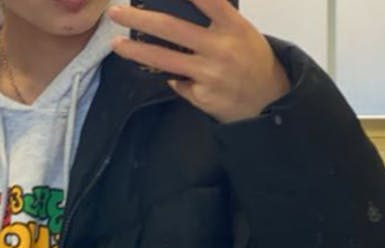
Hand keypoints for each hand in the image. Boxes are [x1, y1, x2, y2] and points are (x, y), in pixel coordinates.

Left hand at [107, 0, 290, 123]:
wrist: (268, 99)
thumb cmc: (251, 59)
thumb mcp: (241, 31)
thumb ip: (214, 20)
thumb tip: (176, 9)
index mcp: (234, 26)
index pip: (207, 0)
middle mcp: (220, 48)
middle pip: (171, 28)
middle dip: (139, 19)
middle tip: (115, 12)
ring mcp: (209, 74)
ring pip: (164, 59)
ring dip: (136, 51)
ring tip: (116, 44)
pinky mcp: (201, 96)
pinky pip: (178, 81)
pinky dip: (175, 76)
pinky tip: (182, 76)